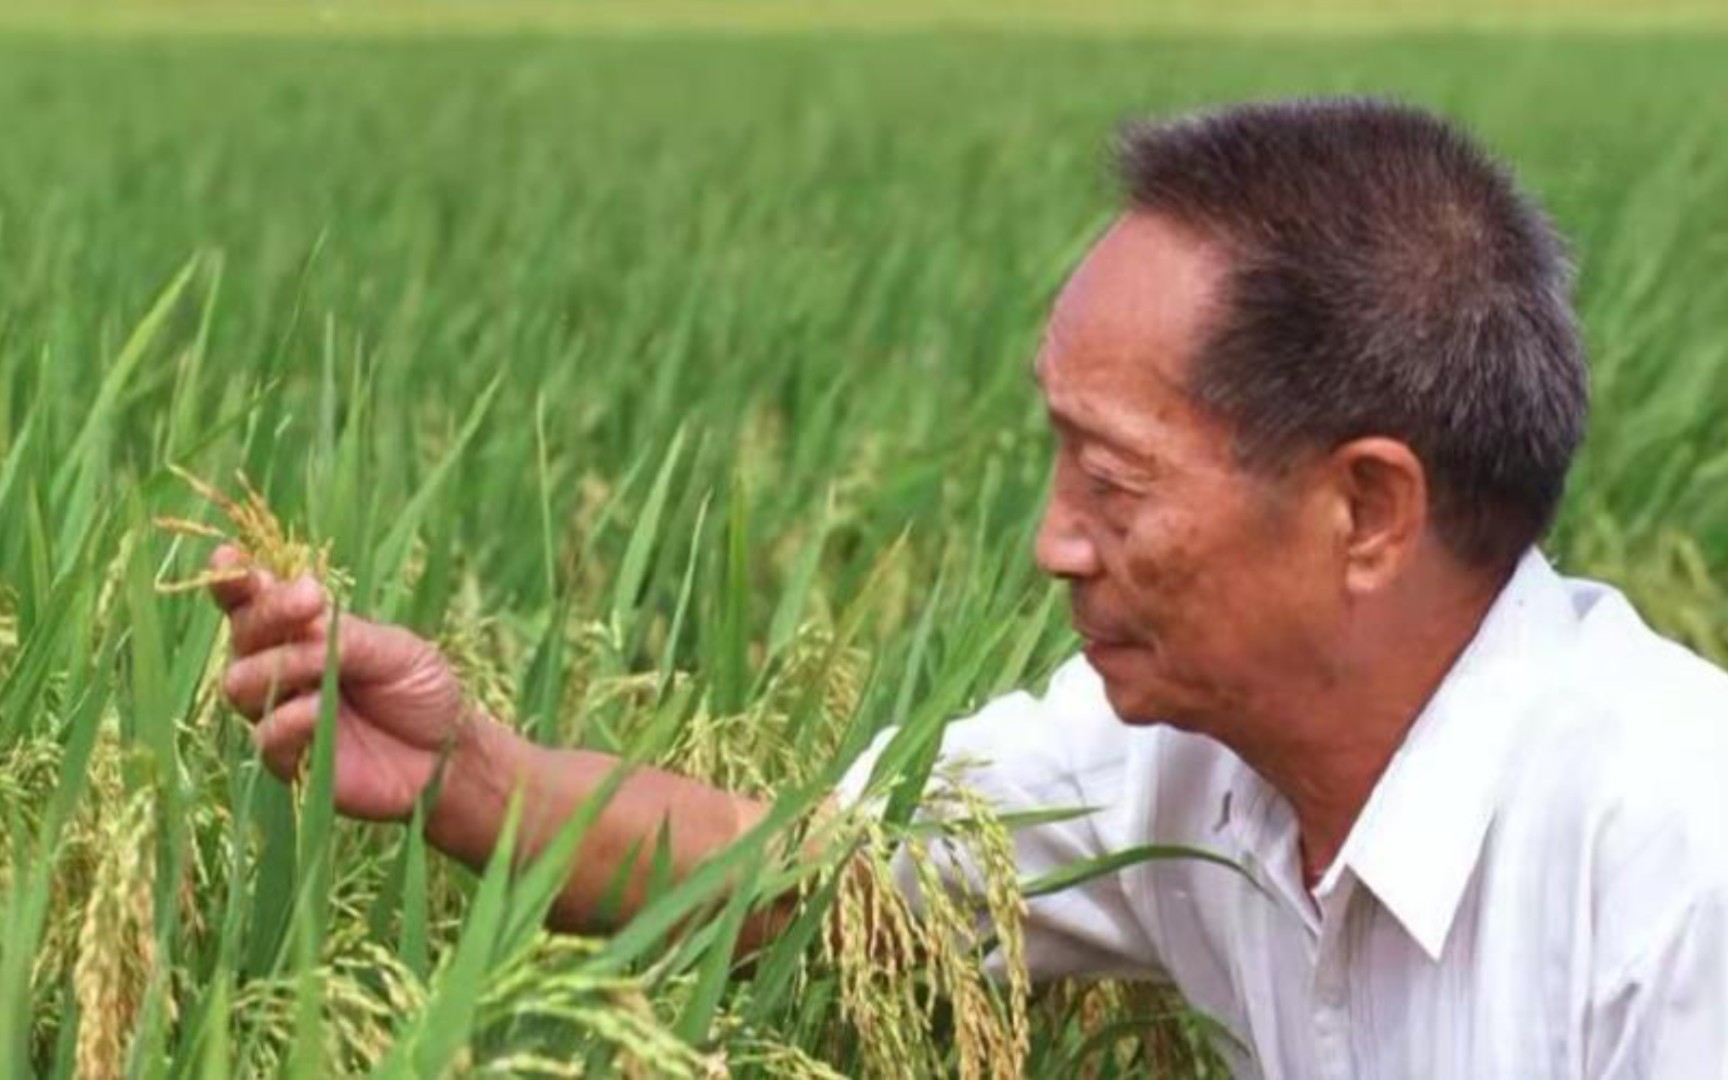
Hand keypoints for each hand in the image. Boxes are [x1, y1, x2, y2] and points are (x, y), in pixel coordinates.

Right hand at [207, 545, 470, 821]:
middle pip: (242, 634)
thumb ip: (347, 635)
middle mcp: (279, 668)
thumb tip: (303, 624)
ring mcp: (279, 713)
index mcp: (302, 630)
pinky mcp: (288, 761)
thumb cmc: (421, 690)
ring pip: (239, 684)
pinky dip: (287, 720)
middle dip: (270, 613)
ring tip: (324, 666)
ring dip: (278, 666)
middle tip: (311, 601)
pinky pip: (265, 737)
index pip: (253, 601)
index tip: (229, 560)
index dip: (233, 580)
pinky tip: (316, 708)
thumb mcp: (395, 649)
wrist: (447, 754)